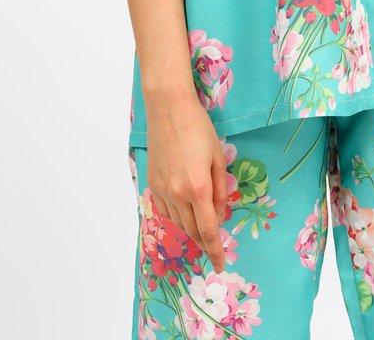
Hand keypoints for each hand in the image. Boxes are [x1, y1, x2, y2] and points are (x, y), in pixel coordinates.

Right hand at [145, 93, 229, 273]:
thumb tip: (220, 214)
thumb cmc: (199, 128)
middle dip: (204, 242)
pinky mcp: (152, 183)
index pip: (208, 230)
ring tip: (201, 229)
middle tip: (214, 248)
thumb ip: (220, 190)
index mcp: (199, 188)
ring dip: (190, 230)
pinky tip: (184, 212)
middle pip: (192, 230)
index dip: (215, 250)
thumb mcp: (218, 157)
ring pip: (177, 223)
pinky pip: (165, 210)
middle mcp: (178, 194)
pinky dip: (176, 217)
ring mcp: (162, 190)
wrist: (168, 109)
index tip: (220, 264)